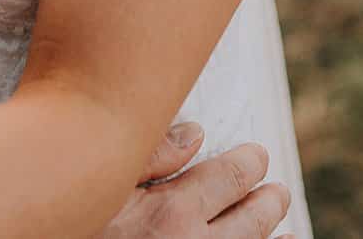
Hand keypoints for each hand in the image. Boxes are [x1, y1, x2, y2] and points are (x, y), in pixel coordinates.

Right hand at [100, 127, 289, 238]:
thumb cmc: (76, 228)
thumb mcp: (104, 188)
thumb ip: (149, 158)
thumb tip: (194, 134)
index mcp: (171, 212)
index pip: (231, 178)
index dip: (250, 162)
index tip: (257, 156)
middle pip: (252, 219)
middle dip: (269, 201)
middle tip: (277, 191)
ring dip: (272, 236)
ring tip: (286, 228)